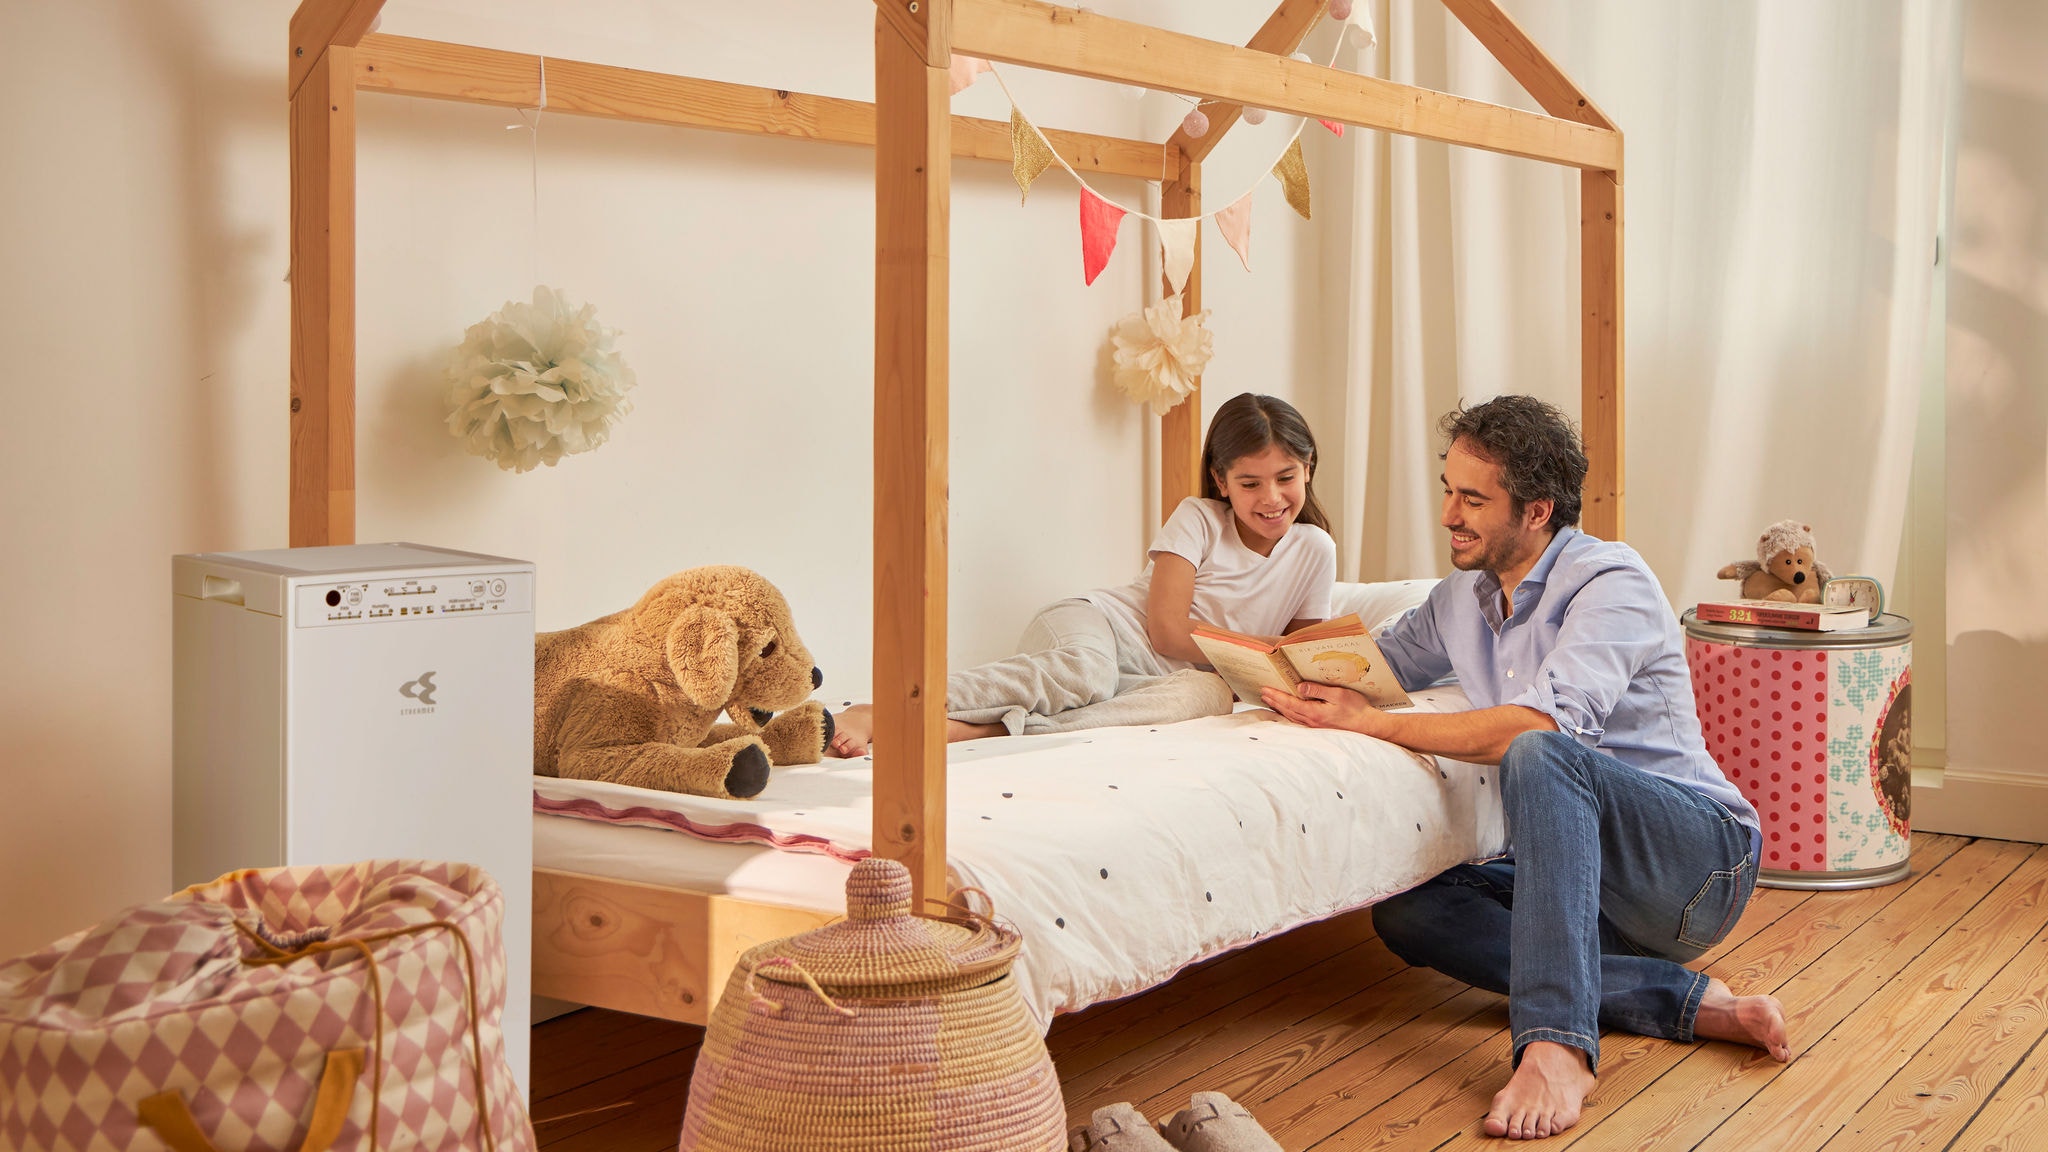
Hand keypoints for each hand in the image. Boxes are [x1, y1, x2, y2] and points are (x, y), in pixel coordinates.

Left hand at [1260, 682, 1383, 734]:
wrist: (1368, 726)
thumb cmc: (1356, 709)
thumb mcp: (1338, 694)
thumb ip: (1318, 690)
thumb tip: (1300, 687)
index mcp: (1314, 712)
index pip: (1289, 703)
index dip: (1276, 696)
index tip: (1265, 689)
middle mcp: (1311, 722)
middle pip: (1287, 710)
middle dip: (1274, 701)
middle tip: (1263, 694)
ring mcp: (1315, 726)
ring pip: (1291, 717)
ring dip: (1279, 708)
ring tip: (1270, 701)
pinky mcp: (1319, 728)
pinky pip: (1298, 721)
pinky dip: (1289, 715)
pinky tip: (1287, 712)